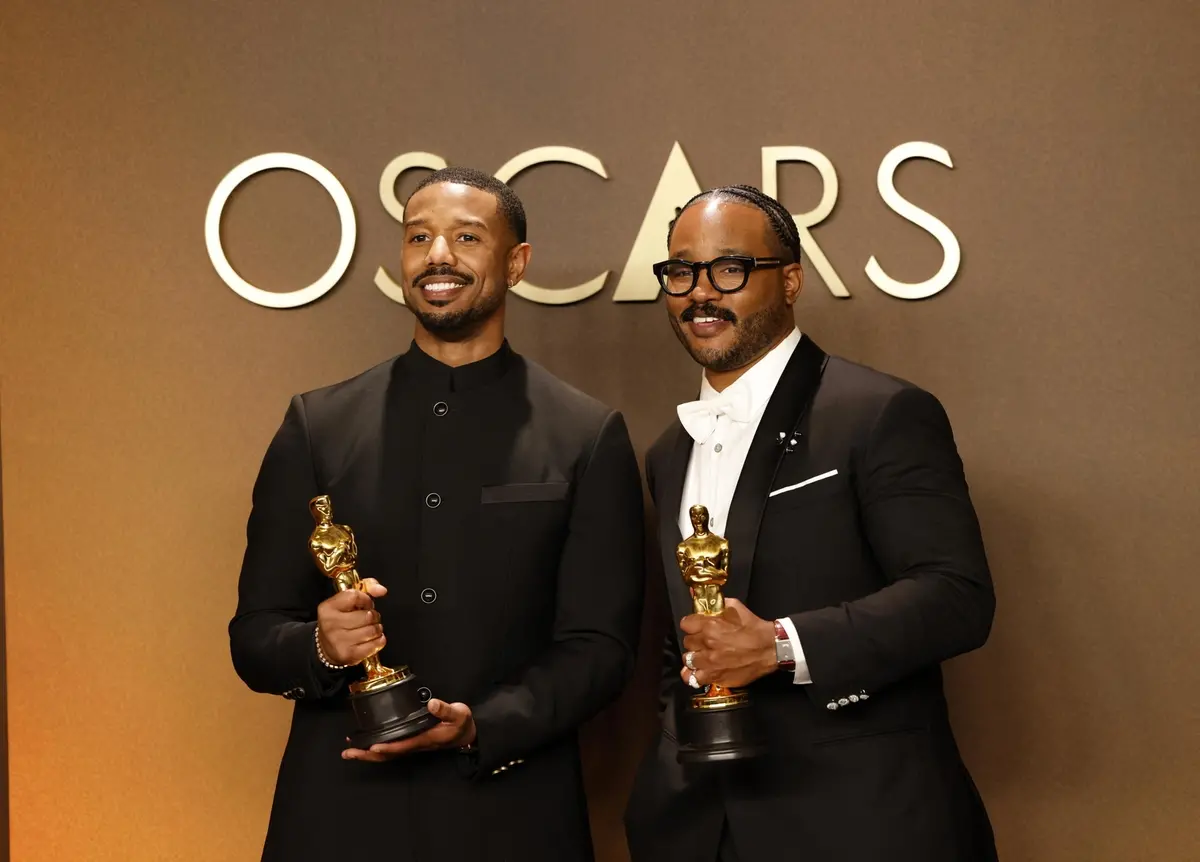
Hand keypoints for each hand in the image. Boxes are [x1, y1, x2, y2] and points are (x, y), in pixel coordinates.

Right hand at [316, 577, 386, 666]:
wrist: (327, 648)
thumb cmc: (340, 620)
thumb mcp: (346, 601)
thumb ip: (366, 587)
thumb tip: (381, 590)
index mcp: (328, 608)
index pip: (355, 596)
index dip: (366, 600)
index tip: (365, 604)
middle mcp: (331, 624)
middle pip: (367, 615)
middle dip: (373, 616)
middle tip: (369, 619)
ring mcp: (339, 641)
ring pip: (372, 630)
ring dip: (377, 628)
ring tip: (370, 628)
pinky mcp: (349, 654)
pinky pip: (375, 644)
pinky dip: (379, 641)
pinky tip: (372, 639)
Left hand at [342, 699, 475, 761]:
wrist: (466, 735)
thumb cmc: (461, 724)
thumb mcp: (459, 714)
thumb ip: (446, 709)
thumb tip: (432, 703)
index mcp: (425, 739)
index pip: (402, 745)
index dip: (387, 747)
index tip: (372, 747)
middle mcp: (415, 745)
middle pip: (388, 755)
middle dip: (368, 755)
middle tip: (348, 753)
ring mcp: (411, 745)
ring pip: (387, 754)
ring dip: (367, 754)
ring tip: (350, 751)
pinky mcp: (410, 742)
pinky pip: (390, 749)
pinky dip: (375, 749)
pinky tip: (366, 744)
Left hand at [679, 598, 776, 688]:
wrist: (769, 649)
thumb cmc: (754, 627)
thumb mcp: (736, 607)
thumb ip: (717, 604)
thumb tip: (703, 600)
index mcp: (710, 626)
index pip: (685, 624)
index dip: (691, 624)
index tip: (696, 626)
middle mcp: (707, 645)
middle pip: (687, 642)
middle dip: (694, 640)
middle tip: (703, 641)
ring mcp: (710, 663)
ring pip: (688, 660)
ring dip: (694, 657)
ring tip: (702, 656)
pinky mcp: (716, 677)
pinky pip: (694, 678)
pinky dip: (694, 675)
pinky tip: (699, 670)